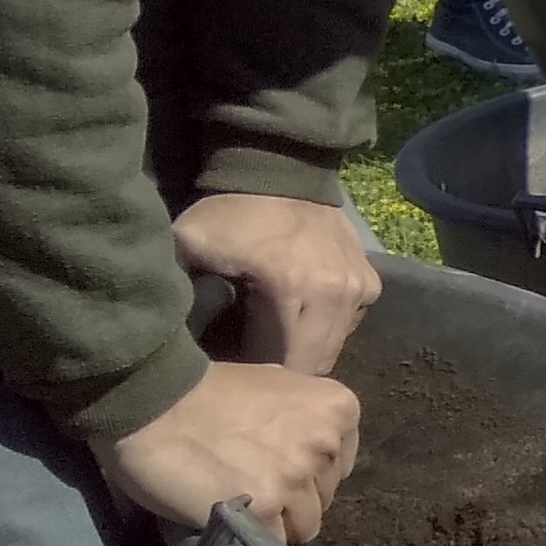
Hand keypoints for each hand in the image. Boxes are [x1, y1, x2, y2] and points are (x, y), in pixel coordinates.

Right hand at [94, 360, 360, 543]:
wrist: (150, 401)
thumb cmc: (206, 391)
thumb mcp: (275, 385)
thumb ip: (303, 417)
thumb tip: (313, 447)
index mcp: (337, 409)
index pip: (339, 467)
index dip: (307, 474)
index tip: (274, 467)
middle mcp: (325, 443)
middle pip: (324, 498)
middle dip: (292, 497)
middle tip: (249, 483)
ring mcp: (296, 478)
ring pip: (304, 526)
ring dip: (273, 522)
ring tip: (236, 503)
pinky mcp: (264, 508)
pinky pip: (272, 542)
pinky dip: (250, 536)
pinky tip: (225, 516)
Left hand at [172, 192, 378, 373]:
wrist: (278, 172)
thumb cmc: (229, 216)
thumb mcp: (188, 246)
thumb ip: (178, 293)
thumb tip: (174, 338)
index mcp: (291, 289)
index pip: (279, 365)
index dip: (253, 373)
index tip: (230, 365)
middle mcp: (336, 293)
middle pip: (312, 365)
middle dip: (282, 370)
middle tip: (250, 358)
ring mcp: (359, 289)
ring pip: (333, 350)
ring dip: (304, 351)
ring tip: (272, 336)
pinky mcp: (371, 285)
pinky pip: (348, 327)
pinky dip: (324, 329)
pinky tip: (299, 313)